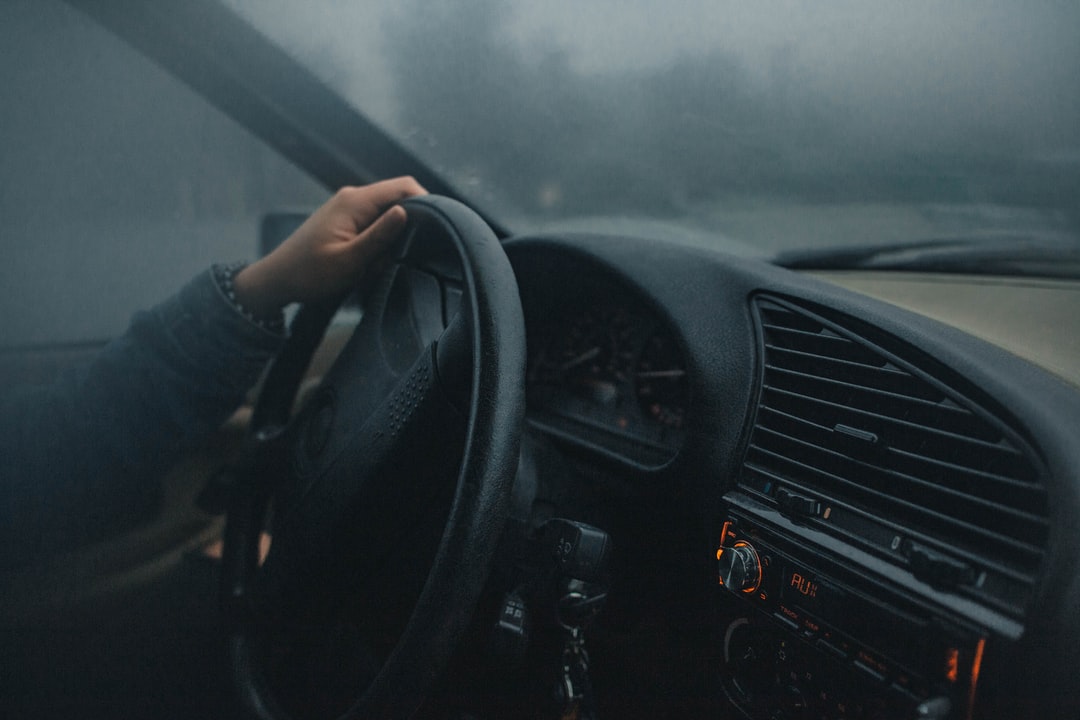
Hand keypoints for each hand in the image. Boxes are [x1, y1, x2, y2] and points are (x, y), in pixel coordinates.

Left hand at [233, 176, 426, 316]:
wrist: (278, 279)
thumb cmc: (310, 273)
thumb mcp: (349, 260)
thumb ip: (380, 235)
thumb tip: (406, 212)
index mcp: (355, 201)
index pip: (404, 186)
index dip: (427, 202)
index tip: (437, 227)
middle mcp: (353, 197)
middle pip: (398, 197)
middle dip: (409, 223)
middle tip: (408, 252)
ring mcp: (348, 207)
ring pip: (387, 212)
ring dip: (393, 236)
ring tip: (384, 261)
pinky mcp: (346, 219)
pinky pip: (374, 222)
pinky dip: (380, 240)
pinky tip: (373, 261)